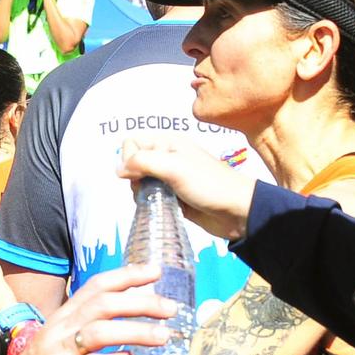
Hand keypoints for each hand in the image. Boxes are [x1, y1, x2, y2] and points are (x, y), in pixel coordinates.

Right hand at [0, 264, 171, 354]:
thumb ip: (91, 346)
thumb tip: (128, 344)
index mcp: (60, 320)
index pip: (95, 287)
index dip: (127, 275)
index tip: (156, 271)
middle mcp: (59, 330)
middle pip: (104, 303)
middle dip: (141, 302)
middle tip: (172, 308)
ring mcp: (57, 353)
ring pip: (101, 330)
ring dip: (137, 331)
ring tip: (164, 337)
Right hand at [118, 137, 255, 240]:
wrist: (237, 211)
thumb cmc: (208, 185)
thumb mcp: (174, 167)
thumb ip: (143, 162)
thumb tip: (118, 170)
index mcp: (168, 143)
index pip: (132, 143)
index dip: (129, 158)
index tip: (140, 174)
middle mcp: (167, 157)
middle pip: (133, 163)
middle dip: (134, 178)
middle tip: (149, 189)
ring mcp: (170, 178)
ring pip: (140, 182)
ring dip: (141, 192)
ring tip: (155, 200)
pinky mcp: (173, 197)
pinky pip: (150, 197)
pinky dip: (149, 203)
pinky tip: (159, 208)